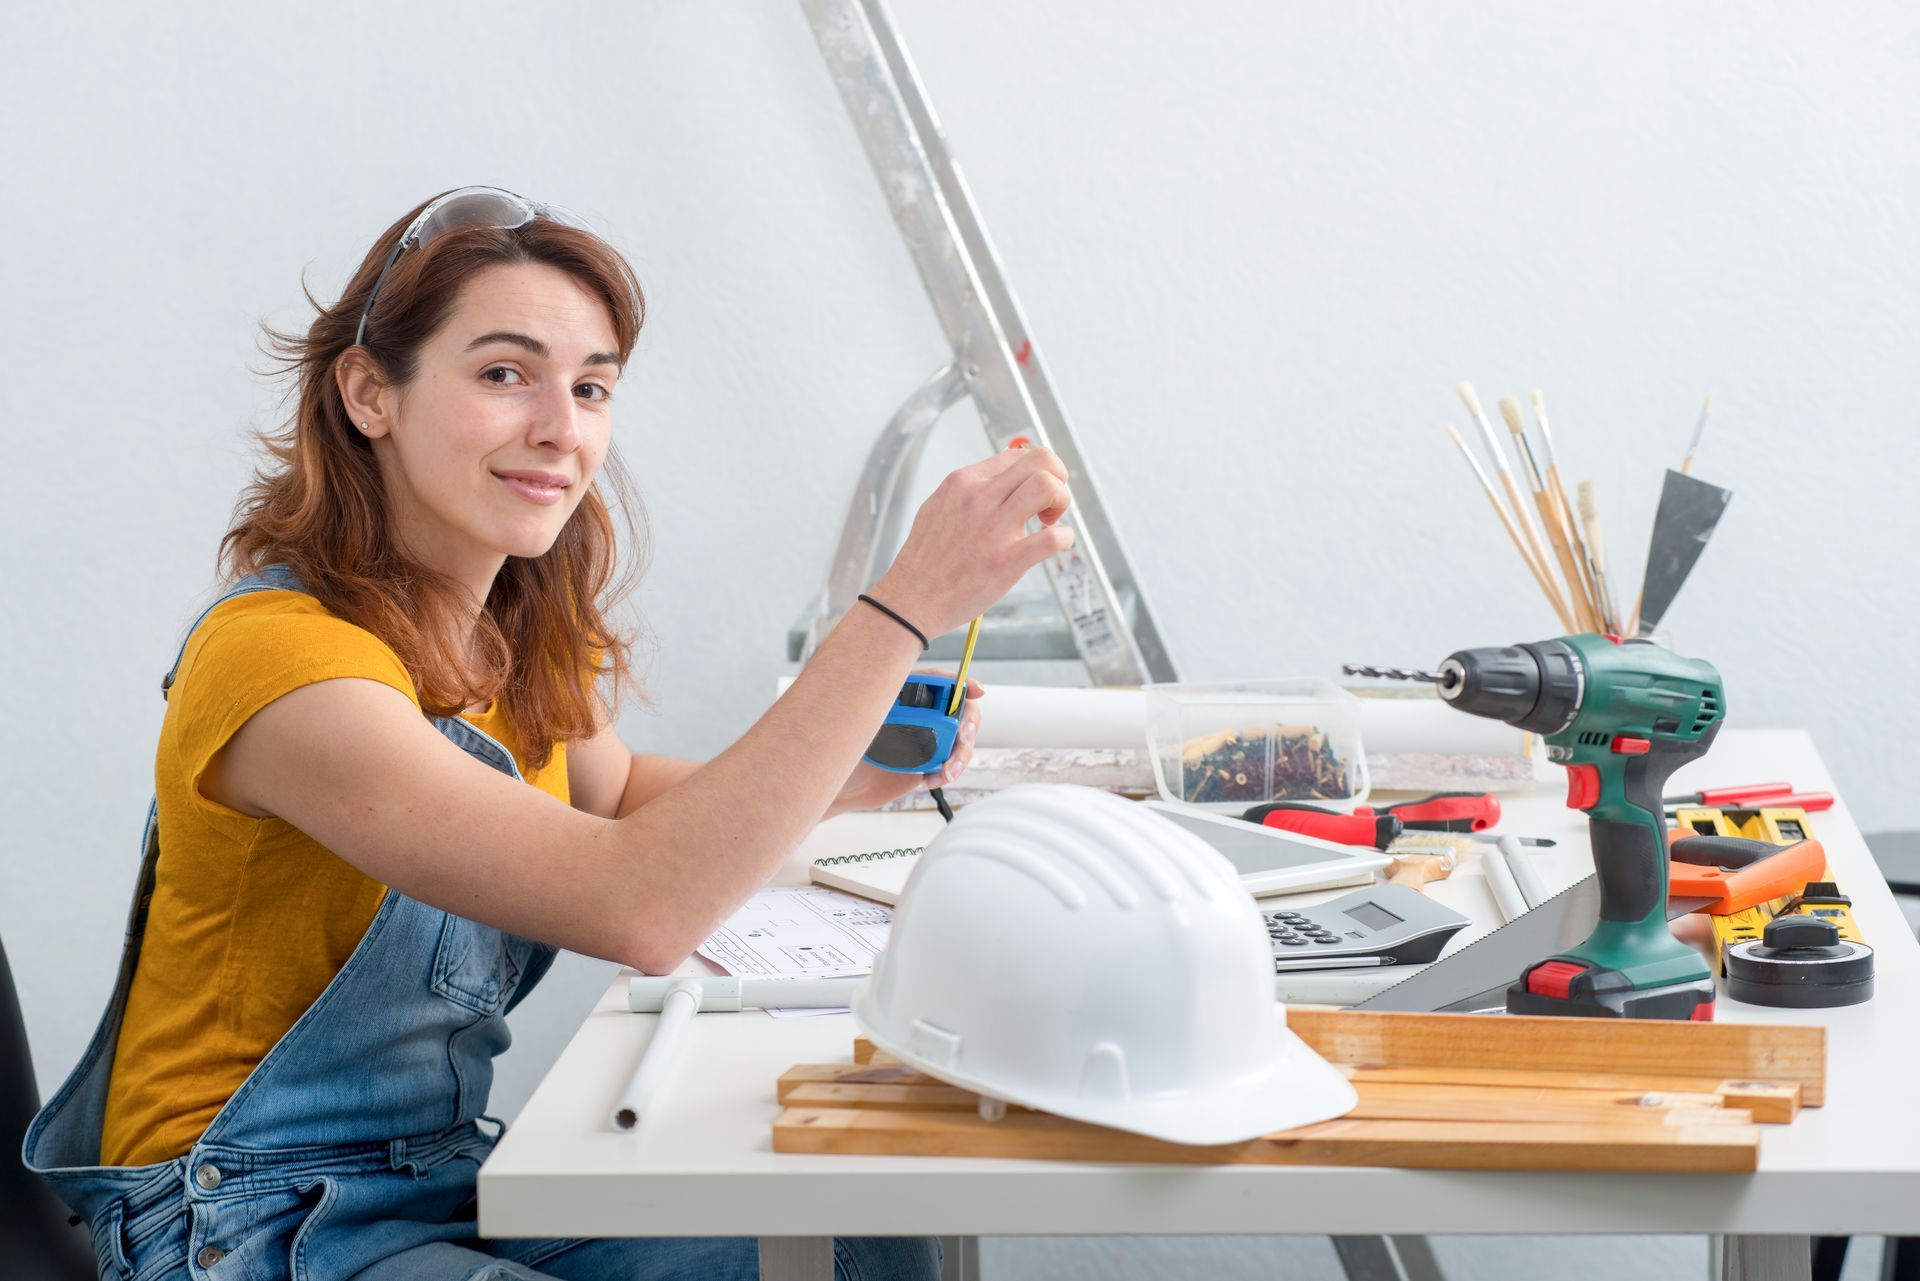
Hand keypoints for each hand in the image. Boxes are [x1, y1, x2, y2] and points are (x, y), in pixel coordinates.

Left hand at [827, 674, 983, 816]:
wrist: (842, 784)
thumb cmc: (845, 745)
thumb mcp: (865, 715)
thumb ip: (889, 697)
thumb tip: (914, 688)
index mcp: (907, 694)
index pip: (941, 681)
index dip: (963, 684)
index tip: (975, 691)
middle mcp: (920, 713)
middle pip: (960, 710)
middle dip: (969, 723)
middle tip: (963, 736)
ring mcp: (927, 738)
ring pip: (960, 740)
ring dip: (960, 755)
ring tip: (945, 772)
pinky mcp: (928, 762)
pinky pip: (951, 764)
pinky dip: (947, 773)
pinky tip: (929, 780)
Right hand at [868, 444, 1073, 640]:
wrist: (911, 600)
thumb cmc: (926, 560)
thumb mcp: (939, 507)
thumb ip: (969, 490)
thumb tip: (1001, 477)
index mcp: (963, 483)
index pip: (1017, 454)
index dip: (1035, 471)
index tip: (1032, 494)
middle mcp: (979, 499)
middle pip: (1040, 460)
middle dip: (1057, 477)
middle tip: (1049, 504)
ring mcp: (993, 529)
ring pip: (1048, 487)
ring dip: (1061, 501)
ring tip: (1049, 521)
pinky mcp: (1006, 561)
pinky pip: (1053, 538)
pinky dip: (1065, 538)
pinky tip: (1056, 544)